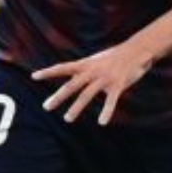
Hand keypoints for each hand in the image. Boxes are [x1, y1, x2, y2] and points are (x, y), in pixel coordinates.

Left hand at [35, 44, 152, 124]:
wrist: (137, 50)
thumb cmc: (116, 56)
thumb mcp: (97, 60)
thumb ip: (86, 69)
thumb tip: (76, 78)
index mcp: (86, 64)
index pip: (63, 67)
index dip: (48, 72)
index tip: (34, 76)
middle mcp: (92, 71)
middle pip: (71, 85)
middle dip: (58, 97)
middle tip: (46, 107)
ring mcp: (105, 78)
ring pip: (87, 95)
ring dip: (76, 108)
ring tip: (67, 119)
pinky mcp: (118, 85)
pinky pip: (111, 101)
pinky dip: (106, 112)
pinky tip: (102, 122)